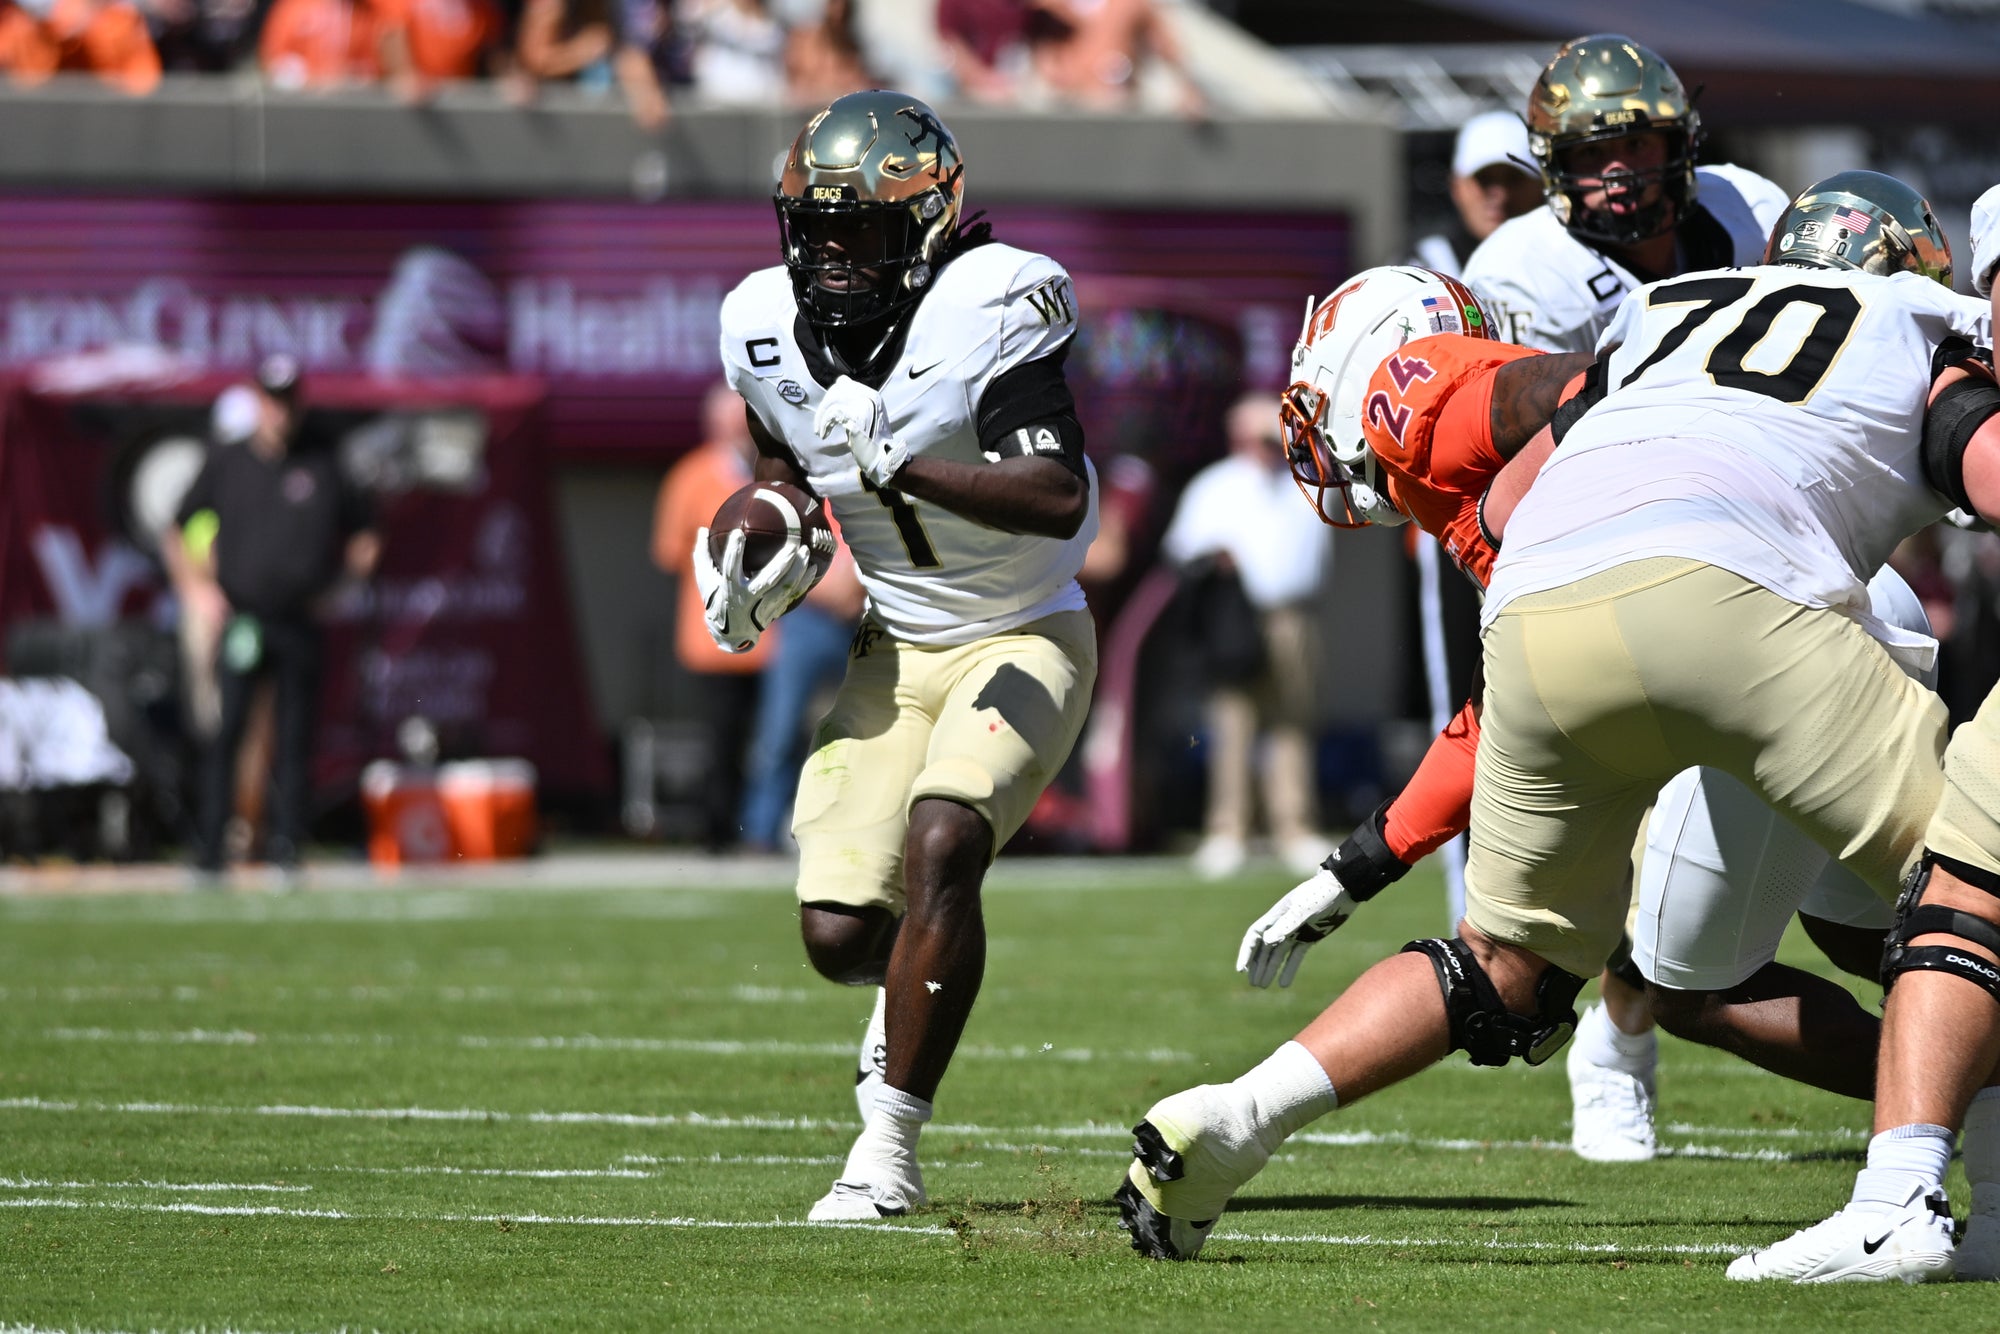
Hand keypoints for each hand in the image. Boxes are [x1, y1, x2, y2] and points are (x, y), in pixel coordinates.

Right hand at [693, 526, 814, 653]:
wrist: (730, 632)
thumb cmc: (716, 599)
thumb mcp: (704, 579)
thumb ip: (702, 555)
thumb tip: (701, 529)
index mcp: (729, 589)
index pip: (731, 568)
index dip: (734, 552)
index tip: (738, 534)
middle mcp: (748, 599)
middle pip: (768, 580)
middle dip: (782, 563)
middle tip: (793, 545)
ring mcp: (763, 606)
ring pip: (784, 588)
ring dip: (797, 570)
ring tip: (806, 552)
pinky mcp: (774, 610)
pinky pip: (792, 595)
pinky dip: (803, 583)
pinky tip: (814, 568)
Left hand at [814, 375, 909, 487]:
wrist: (883, 458)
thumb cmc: (871, 441)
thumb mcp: (865, 417)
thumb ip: (855, 402)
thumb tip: (839, 384)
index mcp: (873, 395)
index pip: (844, 383)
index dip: (831, 396)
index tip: (825, 411)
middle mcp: (870, 397)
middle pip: (837, 390)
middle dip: (824, 406)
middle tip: (819, 422)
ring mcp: (865, 405)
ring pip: (833, 399)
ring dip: (822, 416)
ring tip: (820, 430)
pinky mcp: (857, 417)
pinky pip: (833, 413)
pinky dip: (824, 424)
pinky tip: (824, 434)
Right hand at [1236, 865, 1358, 988]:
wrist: (1342, 890)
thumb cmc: (1319, 895)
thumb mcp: (1302, 910)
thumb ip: (1285, 925)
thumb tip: (1266, 941)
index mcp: (1276, 916)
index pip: (1254, 936)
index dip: (1246, 953)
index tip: (1241, 969)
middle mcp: (1282, 925)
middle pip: (1264, 949)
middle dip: (1257, 966)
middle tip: (1254, 984)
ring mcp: (1295, 932)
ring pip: (1277, 954)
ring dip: (1270, 969)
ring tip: (1264, 986)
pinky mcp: (1309, 937)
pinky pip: (1295, 956)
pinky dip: (1289, 969)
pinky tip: (1284, 984)